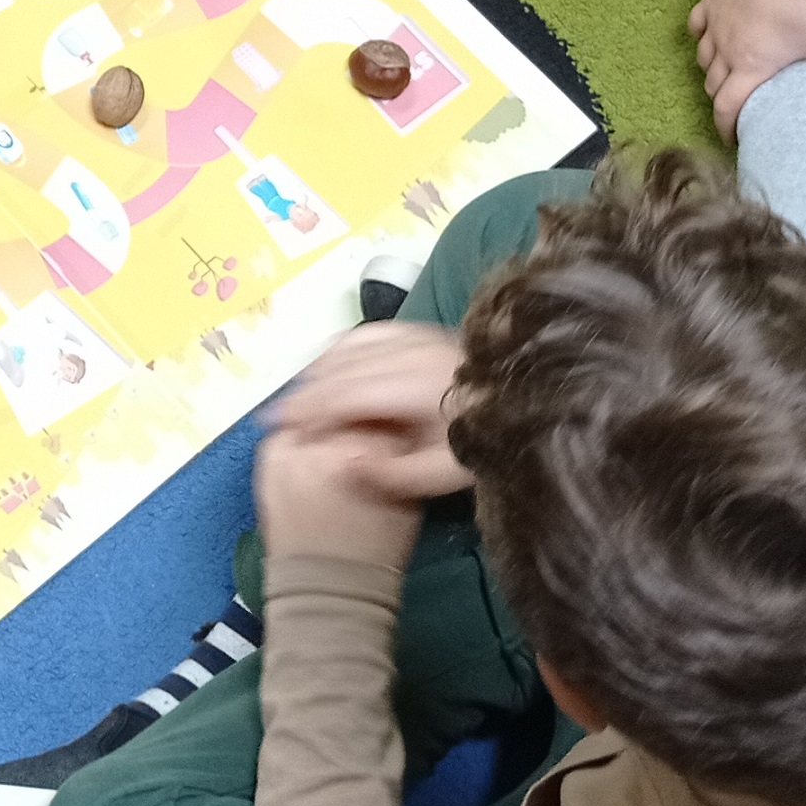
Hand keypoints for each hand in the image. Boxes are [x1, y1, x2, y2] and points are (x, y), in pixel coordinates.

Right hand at [253, 322, 472, 566]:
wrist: (527, 404)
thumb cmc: (483, 444)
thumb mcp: (444, 473)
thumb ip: (393, 474)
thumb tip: (344, 463)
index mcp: (417, 388)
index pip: (347, 393)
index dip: (309, 408)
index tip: (279, 425)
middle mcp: (413, 354)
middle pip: (343, 367)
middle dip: (305, 391)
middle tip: (278, 416)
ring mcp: (419, 337)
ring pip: (353, 345)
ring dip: (320, 368)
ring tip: (302, 395)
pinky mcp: (424, 331)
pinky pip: (371, 331)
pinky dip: (343, 348)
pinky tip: (332, 364)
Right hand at [686, 0, 805, 137]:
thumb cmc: (801, 3)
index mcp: (750, 66)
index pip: (727, 108)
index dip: (726, 127)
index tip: (734, 138)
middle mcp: (725, 50)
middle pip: (713, 86)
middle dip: (723, 98)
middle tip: (739, 102)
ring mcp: (714, 25)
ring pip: (703, 58)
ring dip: (713, 70)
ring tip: (727, 72)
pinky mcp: (709, 2)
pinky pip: (696, 26)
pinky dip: (701, 35)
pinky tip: (712, 35)